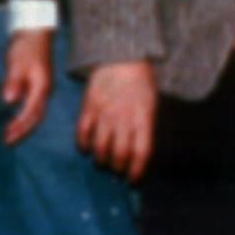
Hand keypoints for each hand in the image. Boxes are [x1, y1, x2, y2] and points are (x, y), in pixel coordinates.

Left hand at [1, 29, 51, 144]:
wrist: (35, 31)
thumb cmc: (26, 45)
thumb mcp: (17, 62)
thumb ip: (13, 81)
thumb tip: (9, 100)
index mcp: (41, 87)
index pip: (30, 112)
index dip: (19, 126)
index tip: (7, 136)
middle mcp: (44, 90)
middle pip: (36, 117)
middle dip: (22, 131)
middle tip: (7, 141)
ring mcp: (42, 87)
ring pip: (35, 112)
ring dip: (23, 125)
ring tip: (10, 134)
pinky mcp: (37, 84)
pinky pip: (32, 105)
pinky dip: (24, 115)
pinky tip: (14, 117)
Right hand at [76, 60, 155, 181]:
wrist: (120, 55)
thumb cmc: (140, 80)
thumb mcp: (151, 103)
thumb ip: (146, 127)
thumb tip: (139, 153)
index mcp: (143, 118)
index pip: (141, 153)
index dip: (137, 172)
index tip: (133, 180)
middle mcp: (124, 119)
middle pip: (120, 154)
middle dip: (118, 168)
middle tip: (116, 169)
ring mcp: (105, 113)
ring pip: (100, 148)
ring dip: (101, 160)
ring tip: (103, 160)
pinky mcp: (88, 106)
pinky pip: (82, 132)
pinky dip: (83, 144)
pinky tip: (86, 147)